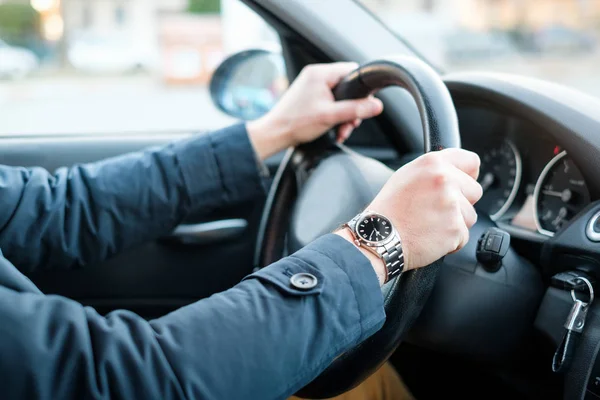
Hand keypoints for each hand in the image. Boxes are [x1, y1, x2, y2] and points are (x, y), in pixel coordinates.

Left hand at [247, 62, 383, 159]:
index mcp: (320, 73)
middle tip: (351, 123)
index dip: (361, 88)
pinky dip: (334, 116)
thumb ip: (355, 110)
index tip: (365, 103)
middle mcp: (315, 76)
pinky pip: (330, 102)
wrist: (275, 134)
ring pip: (339, 97)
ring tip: (342, 130)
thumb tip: (376, 106)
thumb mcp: (330, 116)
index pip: (351, 70)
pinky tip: (335, 130)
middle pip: (347, 86)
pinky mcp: (309, 97)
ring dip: (344, 115)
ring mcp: (311, 86)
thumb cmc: (296, 123)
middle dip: (352, 108)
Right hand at [337, 149, 481, 283]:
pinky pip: (463, 236)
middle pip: (475, 191)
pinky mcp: (455, 228)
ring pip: (470, 216)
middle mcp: (444, 180)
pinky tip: (430, 236)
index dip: (466, 176)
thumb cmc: (389, 209)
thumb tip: (458, 172)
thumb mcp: (407, 175)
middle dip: (461, 203)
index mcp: (433, 163)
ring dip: (455, 223)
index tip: (459, 186)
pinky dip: (450, 241)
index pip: (471, 161)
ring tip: (430, 224)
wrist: (378, 237)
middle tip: (436, 210)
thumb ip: (435, 170)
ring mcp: (451, 205)